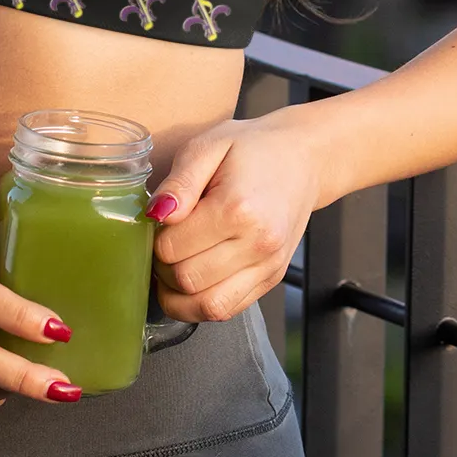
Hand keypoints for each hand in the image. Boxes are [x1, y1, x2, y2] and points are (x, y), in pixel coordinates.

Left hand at [147, 113, 320, 323]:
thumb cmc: (252, 149)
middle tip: (166, 242)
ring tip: (175, 266)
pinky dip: (201, 304)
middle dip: (163, 267)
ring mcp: (268, 266)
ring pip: (206, 307)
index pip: (171, 248)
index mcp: (237, 208)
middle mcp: (257, 244)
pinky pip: (227, 310)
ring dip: (178, 295)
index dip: (154, 239)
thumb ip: (179, 182)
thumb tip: (156, 215)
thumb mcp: (209, 146)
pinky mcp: (271, 279)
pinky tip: (195, 280)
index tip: (160, 224)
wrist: (303, 158)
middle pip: (186, 280)